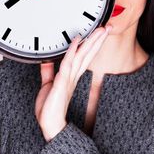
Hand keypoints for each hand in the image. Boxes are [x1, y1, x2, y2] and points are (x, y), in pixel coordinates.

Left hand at [35, 25, 112, 141]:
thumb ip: (48, 72)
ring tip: (100, 31)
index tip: (97, 34)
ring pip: (82, 56)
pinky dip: (72, 52)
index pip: (83, 57)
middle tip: (106, 28)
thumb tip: (47, 61)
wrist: (50, 126)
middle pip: (87, 55)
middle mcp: (72, 77)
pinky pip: (68, 64)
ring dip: (91, 42)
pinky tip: (76, 42)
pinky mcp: (62, 83)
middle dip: (97, 41)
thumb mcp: (47, 86)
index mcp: (71, 77)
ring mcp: (69, 79)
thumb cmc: (49, 110)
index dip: (91, 45)